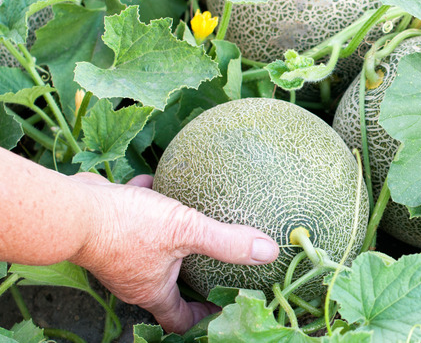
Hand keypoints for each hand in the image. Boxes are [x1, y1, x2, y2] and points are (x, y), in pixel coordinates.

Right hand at [68, 173, 278, 333]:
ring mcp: (117, 254)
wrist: (71, 208)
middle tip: (213, 266)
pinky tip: (158, 183)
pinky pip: (132, 217)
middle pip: (166, 287)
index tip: (223, 307)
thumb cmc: (126, 226)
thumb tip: (268, 251)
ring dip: (170, 240)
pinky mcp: (106, 228)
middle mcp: (132, 278)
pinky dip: (146, 204)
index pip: (179, 319)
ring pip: (149, 250)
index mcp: (151, 289)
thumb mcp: (185, 230)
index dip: (203, 318)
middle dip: (189, 279)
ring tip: (191, 226)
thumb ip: (226, 241)